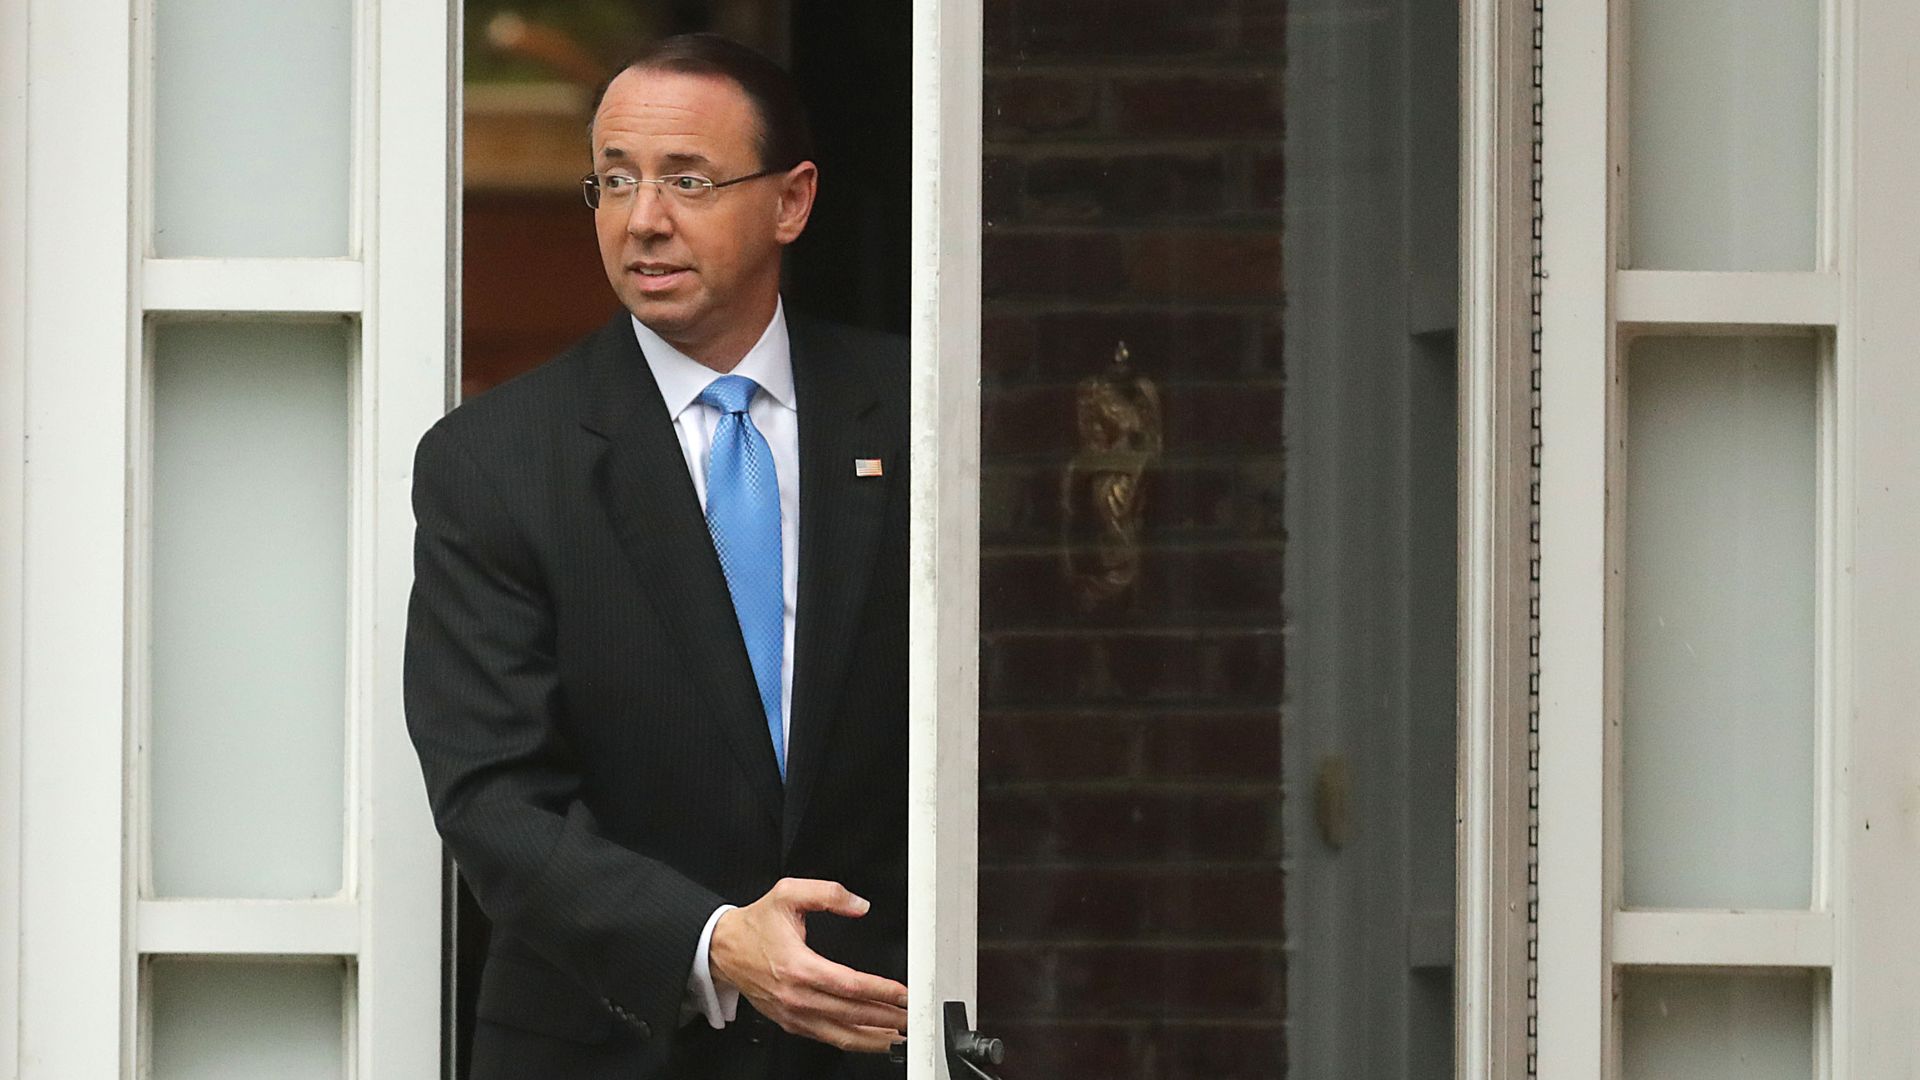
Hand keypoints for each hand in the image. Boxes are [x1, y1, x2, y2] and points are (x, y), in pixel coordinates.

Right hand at [708, 877, 908, 1052]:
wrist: (721, 949)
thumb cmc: (754, 926)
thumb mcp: (787, 893)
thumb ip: (827, 894)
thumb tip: (859, 905)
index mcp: (798, 966)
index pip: (849, 985)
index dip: (880, 991)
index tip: (902, 993)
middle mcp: (796, 996)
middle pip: (850, 1014)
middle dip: (885, 1017)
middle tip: (911, 1016)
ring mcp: (792, 1014)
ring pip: (840, 1034)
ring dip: (873, 1037)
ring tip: (899, 1034)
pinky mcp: (790, 1022)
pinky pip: (826, 1038)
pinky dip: (852, 1041)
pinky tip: (870, 1038)